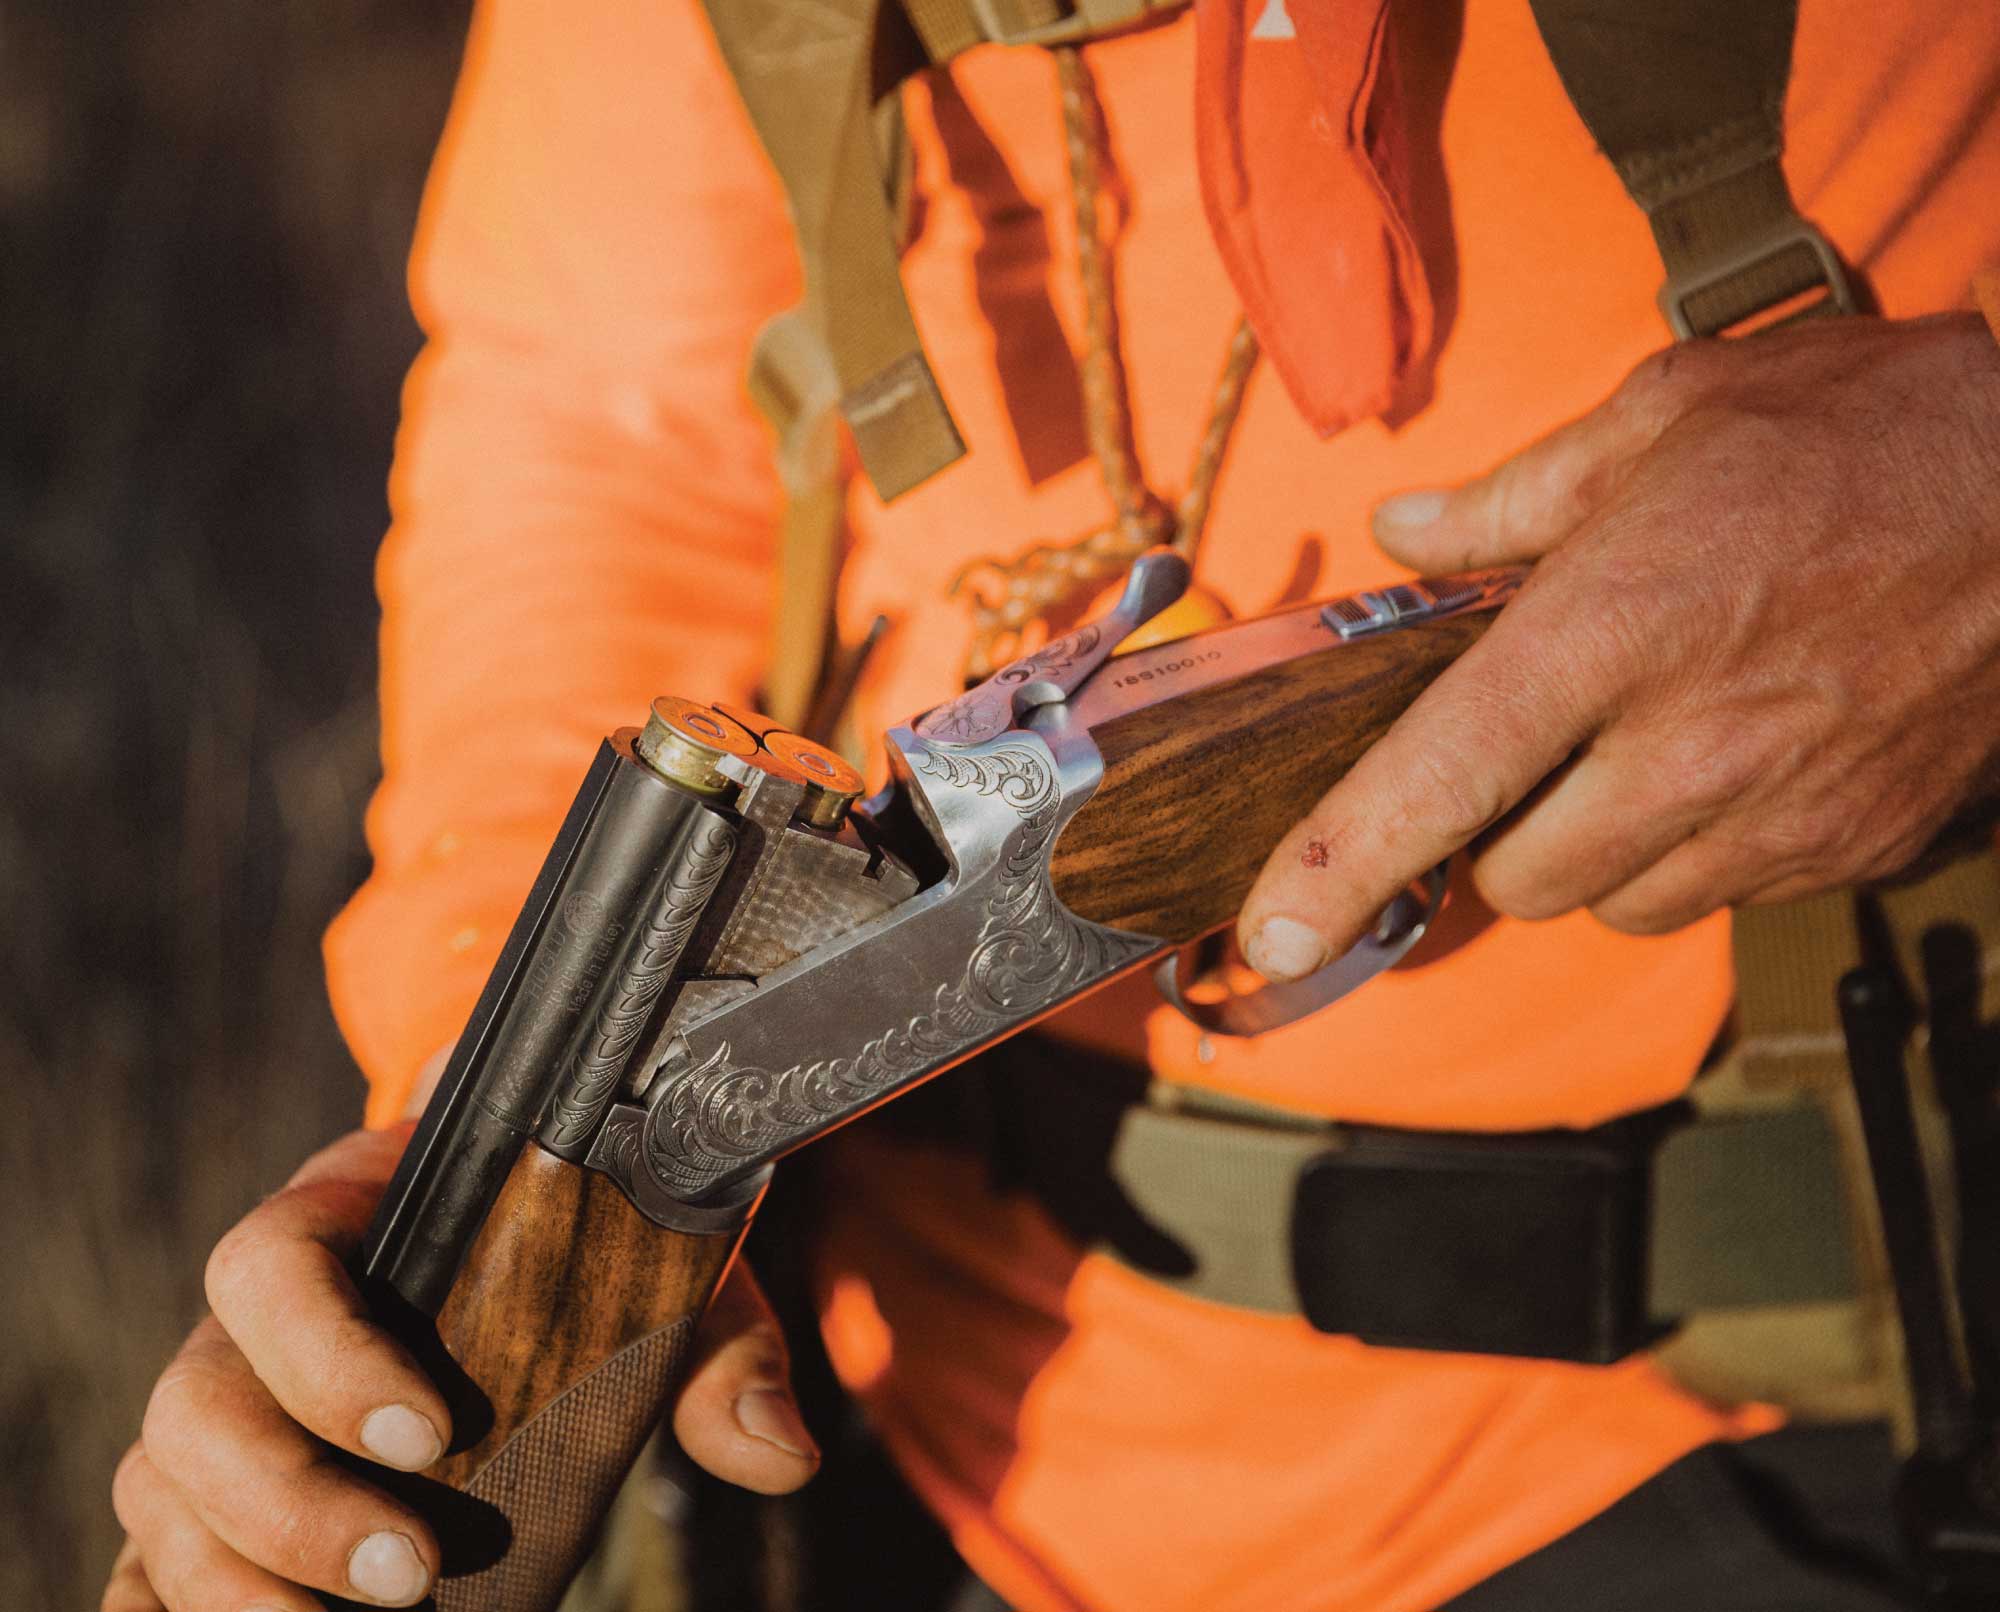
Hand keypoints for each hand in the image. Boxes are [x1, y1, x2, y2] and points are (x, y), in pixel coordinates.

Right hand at [105, 1118, 814, 1610]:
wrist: (541, 1212)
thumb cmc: (592, 1239)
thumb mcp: (664, 1265)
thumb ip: (717, 1348)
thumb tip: (778, 1455)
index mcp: (351, 1215)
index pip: (271, 1264)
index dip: (324, 1353)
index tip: (431, 1435)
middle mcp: (262, 1310)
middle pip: (196, 1401)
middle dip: (288, 1502)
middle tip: (412, 1572)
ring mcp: (233, 1396)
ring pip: (161, 1484)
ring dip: (233, 1577)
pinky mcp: (226, 1481)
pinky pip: (146, 1546)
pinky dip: (166, 1604)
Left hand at [1238, 312, 1999, 980]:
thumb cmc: (1866, 428)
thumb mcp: (1671, 411)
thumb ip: (1516, 495)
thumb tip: (1405, 531)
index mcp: (1618, 625)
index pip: (1440, 776)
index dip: (1335, 866)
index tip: (1266, 930)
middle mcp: (1692, 743)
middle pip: (1517, 880)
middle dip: (1489, 839)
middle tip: (1522, 752)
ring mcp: (1783, 810)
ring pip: (1617, 905)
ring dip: (1592, 856)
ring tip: (1634, 750)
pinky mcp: (1856, 846)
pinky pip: (1722, 897)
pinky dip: (1692, 856)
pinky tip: (1729, 763)